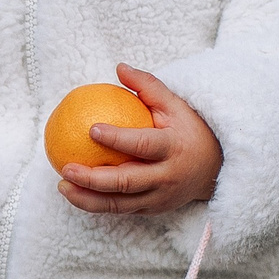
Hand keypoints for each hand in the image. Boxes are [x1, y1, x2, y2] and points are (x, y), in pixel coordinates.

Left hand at [57, 63, 221, 215]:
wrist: (216, 168)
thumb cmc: (188, 130)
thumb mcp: (175, 105)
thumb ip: (148, 86)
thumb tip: (118, 68)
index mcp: (173, 148)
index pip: (143, 145)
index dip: (118, 139)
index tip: (92, 129)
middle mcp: (167, 177)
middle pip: (127, 182)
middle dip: (93, 179)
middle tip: (66, 168)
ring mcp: (160, 197)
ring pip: (119, 204)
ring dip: (87, 198)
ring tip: (61, 186)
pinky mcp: (152, 210)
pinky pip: (121, 210)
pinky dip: (96, 204)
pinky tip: (74, 192)